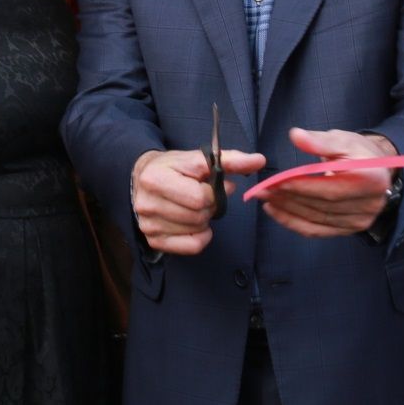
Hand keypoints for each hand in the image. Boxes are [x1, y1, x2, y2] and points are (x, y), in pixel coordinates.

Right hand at [131, 147, 265, 255]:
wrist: (144, 177)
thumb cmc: (174, 167)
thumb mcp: (198, 158)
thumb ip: (230, 160)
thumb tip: (259, 160)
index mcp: (155, 178)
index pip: (199, 197)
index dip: (215, 192)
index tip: (215, 184)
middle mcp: (147, 204)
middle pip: (198, 215)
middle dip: (210, 206)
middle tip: (206, 196)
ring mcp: (148, 225)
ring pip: (196, 230)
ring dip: (205, 219)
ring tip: (196, 206)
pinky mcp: (154, 240)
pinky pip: (192, 246)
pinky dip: (201, 236)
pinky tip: (194, 223)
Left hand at [252, 128, 396, 237]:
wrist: (379, 170)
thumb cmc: (359, 152)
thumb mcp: (343, 139)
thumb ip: (319, 141)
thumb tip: (295, 136)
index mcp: (371, 180)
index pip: (331, 189)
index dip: (302, 187)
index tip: (277, 182)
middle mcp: (369, 205)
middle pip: (322, 207)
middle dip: (289, 199)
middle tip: (262, 190)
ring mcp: (360, 221)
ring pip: (318, 220)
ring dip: (288, 211)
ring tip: (266, 198)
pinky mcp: (350, 230)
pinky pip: (318, 230)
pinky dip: (294, 223)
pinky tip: (277, 212)